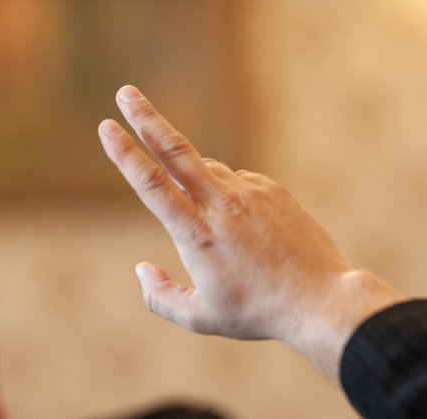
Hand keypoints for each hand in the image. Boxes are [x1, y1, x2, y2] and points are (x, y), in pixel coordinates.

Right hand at [98, 85, 403, 380]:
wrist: (320, 299)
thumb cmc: (258, 313)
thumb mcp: (200, 318)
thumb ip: (160, 296)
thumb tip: (140, 269)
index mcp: (196, 232)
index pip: (151, 183)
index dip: (124, 152)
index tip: (106, 126)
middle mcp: (221, 204)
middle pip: (176, 149)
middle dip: (146, 117)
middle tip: (125, 92)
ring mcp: (251, 193)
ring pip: (209, 168)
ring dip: (192, 175)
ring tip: (207, 218)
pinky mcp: (274, 191)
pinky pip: (239, 181)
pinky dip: (228, 192)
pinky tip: (241, 225)